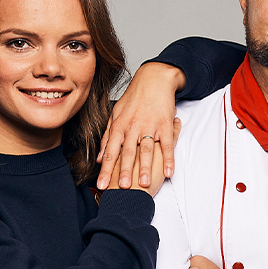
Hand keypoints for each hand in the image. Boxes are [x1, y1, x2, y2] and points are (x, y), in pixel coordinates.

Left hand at [97, 61, 185, 189]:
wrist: (153, 79)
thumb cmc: (133, 99)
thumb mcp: (115, 116)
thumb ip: (107, 137)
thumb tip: (99, 158)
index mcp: (119, 126)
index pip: (110, 152)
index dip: (105, 169)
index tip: (101, 185)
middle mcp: (133, 127)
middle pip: (127, 153)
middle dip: (124, 171)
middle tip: (121, 189)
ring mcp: (150, 126)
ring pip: (147, 150)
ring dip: (145, 167)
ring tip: (144, 183)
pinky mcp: (165, 125)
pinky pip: (167, 145)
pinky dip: (169, 159)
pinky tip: (169, 172)